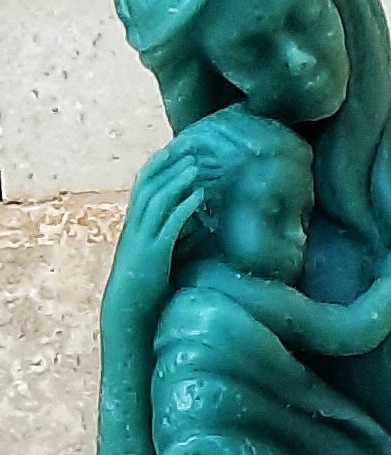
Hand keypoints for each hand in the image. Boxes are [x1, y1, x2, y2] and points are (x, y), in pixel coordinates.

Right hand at [104, 140, 204, 319]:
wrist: (128, 308)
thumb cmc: (144, 284)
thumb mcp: (155, 253)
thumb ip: (167, 235)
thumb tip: (189, 222)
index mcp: (134, 223)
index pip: (144, 184)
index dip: (159, 164)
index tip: (176, 149)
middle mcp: (135, 225)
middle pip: (149, 184)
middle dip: (169, 164)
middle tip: (190, 147)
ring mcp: (143, 237)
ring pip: (158, 199)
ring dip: (178, 180)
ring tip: (197, 165)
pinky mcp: (155, 253)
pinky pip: (170, 224)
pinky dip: (184, 207)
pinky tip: (199, 196)